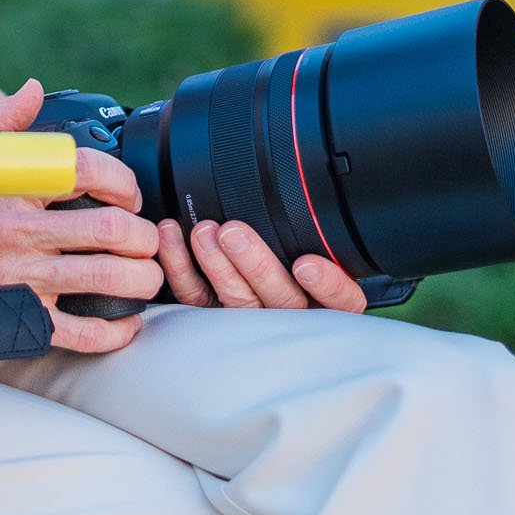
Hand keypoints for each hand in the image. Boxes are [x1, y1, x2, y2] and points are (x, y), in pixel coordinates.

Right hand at [0, 79, 162, 355]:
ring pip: (108, 279)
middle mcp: (18, 234)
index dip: (122, 181)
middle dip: (143, 235)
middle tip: (147, 238)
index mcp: (7, 189)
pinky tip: (127, 320)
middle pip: (110, 230)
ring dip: (143, 278)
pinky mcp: (18, 323)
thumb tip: (34, 90)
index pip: (85, 171)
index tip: (128, 194)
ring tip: (146, 274)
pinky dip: (118, 331)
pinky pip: (84, 334)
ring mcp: (21, 282)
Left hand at [156, 216, 367, 312]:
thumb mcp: (318, 245)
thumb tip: (314, 193)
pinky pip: (196, 298)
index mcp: (328, 299)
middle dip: (256, 264)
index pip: (341, 300)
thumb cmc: (294, 262)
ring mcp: (253, 321)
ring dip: (217, 265)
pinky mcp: (214, 319)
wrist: (249, 293)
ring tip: (203, 233)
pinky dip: (181, 267)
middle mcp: (294, 315)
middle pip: (281, 299)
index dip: (327, 285)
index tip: (306, 264)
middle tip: (233, 233)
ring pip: (238, 301)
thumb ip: (319, 232)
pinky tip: (174, 236)